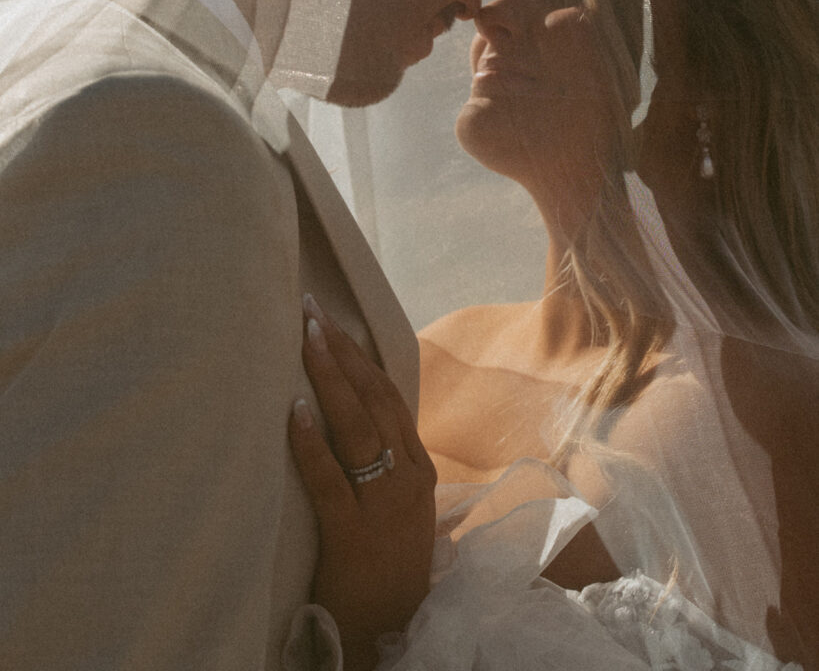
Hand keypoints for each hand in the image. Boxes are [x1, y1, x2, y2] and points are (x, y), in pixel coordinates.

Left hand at [288, 295, 436, 670]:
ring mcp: (384, 504)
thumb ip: (381, 457)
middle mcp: (407, 476)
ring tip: (306, 340)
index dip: (360, 356)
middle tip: (312, 312)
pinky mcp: (354, 534)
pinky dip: (312, 443)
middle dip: (342, 353)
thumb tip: (345, 406)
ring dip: (330, 380)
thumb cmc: (388, 559)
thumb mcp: (397, 500)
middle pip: (374, 400)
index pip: (388, 394)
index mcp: (417, 464)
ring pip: (358, 428)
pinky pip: (331, 480)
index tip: (332, 321)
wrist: (394, 628)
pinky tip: (294, 411)